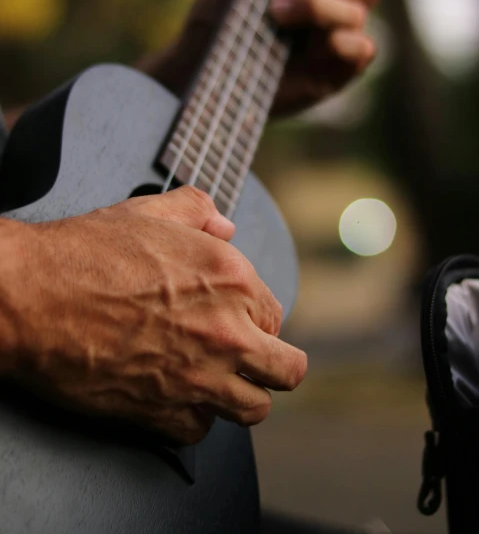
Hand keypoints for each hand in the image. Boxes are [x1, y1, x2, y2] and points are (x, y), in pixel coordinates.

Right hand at [0, 187, 305, 443]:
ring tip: (219, 383)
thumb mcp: (149, 211)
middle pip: (287, 370)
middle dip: (272, 364)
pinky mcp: (162, 412)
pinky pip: (199, 430)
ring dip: (240, 396)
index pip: (274, 314)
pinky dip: (191, 417)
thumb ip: (198, 210)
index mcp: (232, 278)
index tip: (236, 321)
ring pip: (254, 409)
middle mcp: (226, 331)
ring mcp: (198, 377)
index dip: (255, 318)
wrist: (31, 296)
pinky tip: (174, 395)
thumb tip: (224, 225)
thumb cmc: (84, 253)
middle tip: (249, 361)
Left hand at [142, 0, 391, 115]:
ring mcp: (337, 41)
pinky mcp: (334, 73)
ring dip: (318, 8)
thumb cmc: (218, 16)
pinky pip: (362, 50)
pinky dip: (340, 41)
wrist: (199, 68)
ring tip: (275, 18)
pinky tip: (309, 45)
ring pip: (361, 12)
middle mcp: (335, 7)